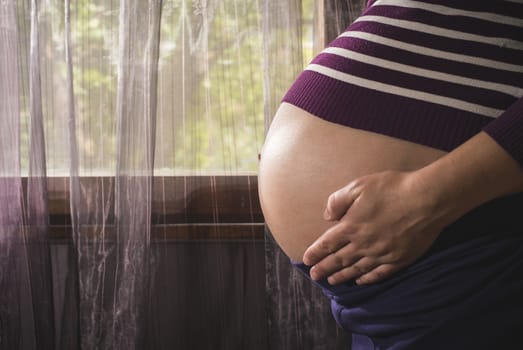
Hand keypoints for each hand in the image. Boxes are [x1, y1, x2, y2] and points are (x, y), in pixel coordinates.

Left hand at [302, 170, 444, 284]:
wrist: (428, 199)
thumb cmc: (393, 188)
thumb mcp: (359, 186)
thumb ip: (338, 201)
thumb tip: (327, 217)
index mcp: (351, 226)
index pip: (327, 243)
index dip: (315, 253)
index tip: (306, 260)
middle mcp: (363, 244)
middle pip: (339, 260)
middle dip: (324, 269)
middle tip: (314, 276)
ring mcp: (381, 254)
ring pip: (356, 269)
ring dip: (342, 276)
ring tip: (332, 281)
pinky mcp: (399, 259)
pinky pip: (378, 274)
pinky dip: (367, 279)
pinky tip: (360, 281)